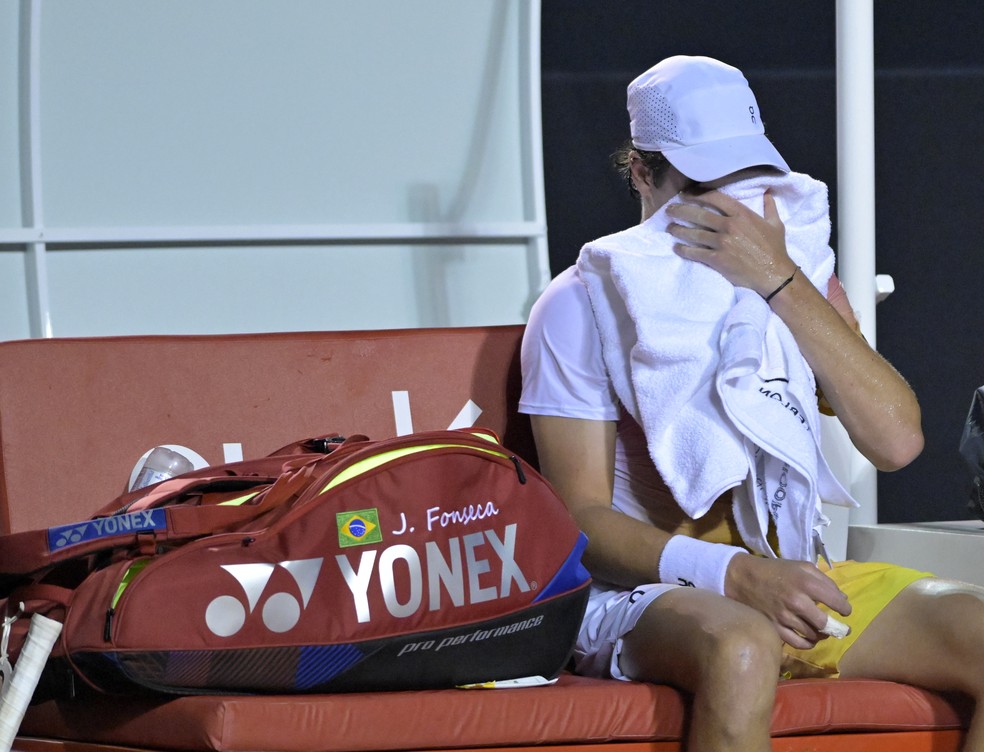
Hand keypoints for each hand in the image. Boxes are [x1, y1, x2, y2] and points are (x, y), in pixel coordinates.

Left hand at [665, 189, 794, 297]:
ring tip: (669, 227)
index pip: (714, 198)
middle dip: (681, 210)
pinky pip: (695, 252)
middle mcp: (729, 225)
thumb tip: (768, 192)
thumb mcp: (776, 224)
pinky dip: (683, 250)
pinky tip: (676, 247)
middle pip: (699, 214)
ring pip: (693, 233)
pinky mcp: (717, 259)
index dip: (697, 194)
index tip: (686, 194)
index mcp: (742, 214)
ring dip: (678, 230)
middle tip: (670, 209)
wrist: (774, 274)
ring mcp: (722, 242)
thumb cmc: (775, 249)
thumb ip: (769, 207)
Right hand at [724, 554, 850, 649]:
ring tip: (821, 630)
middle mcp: (797, 601)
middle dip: (837, 627)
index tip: (844, 611)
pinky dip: (808, 643)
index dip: (845, 609)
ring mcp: (785, 617)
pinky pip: (798, 643)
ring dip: (821, 634)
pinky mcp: (775, 628)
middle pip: (826, 623)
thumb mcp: (801, 566)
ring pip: (813, 635)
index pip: (836, 602)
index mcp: (806, 583)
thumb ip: (824, 580)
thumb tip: (842, 598)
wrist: (743, 578)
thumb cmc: (775, 570)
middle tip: (839, 628)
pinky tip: (810, 639)